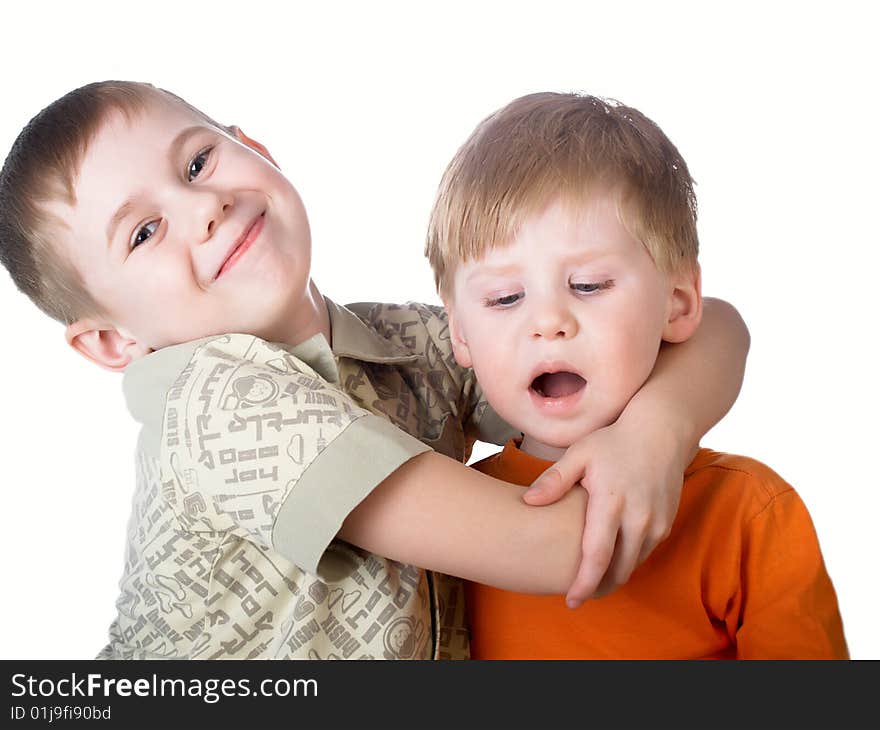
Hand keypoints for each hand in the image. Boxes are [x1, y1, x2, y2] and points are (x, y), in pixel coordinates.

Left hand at [523, 416, 688, 606]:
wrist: (661, 432)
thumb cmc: (613, 442)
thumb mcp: (579, 454)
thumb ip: (554, 480)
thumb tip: (528, 502)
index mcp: (612, 503)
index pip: (597, 556)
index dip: (584, 583)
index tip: (571, 601)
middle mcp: (638, 518)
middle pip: (618, 570)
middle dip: (598, 588)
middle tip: (576, 596)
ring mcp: (656, 523)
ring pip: (633, 564)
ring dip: (613, 577)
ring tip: (591, 581)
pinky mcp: (665, 524)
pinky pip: (644, 552)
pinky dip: (627, 561)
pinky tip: (611, 560)